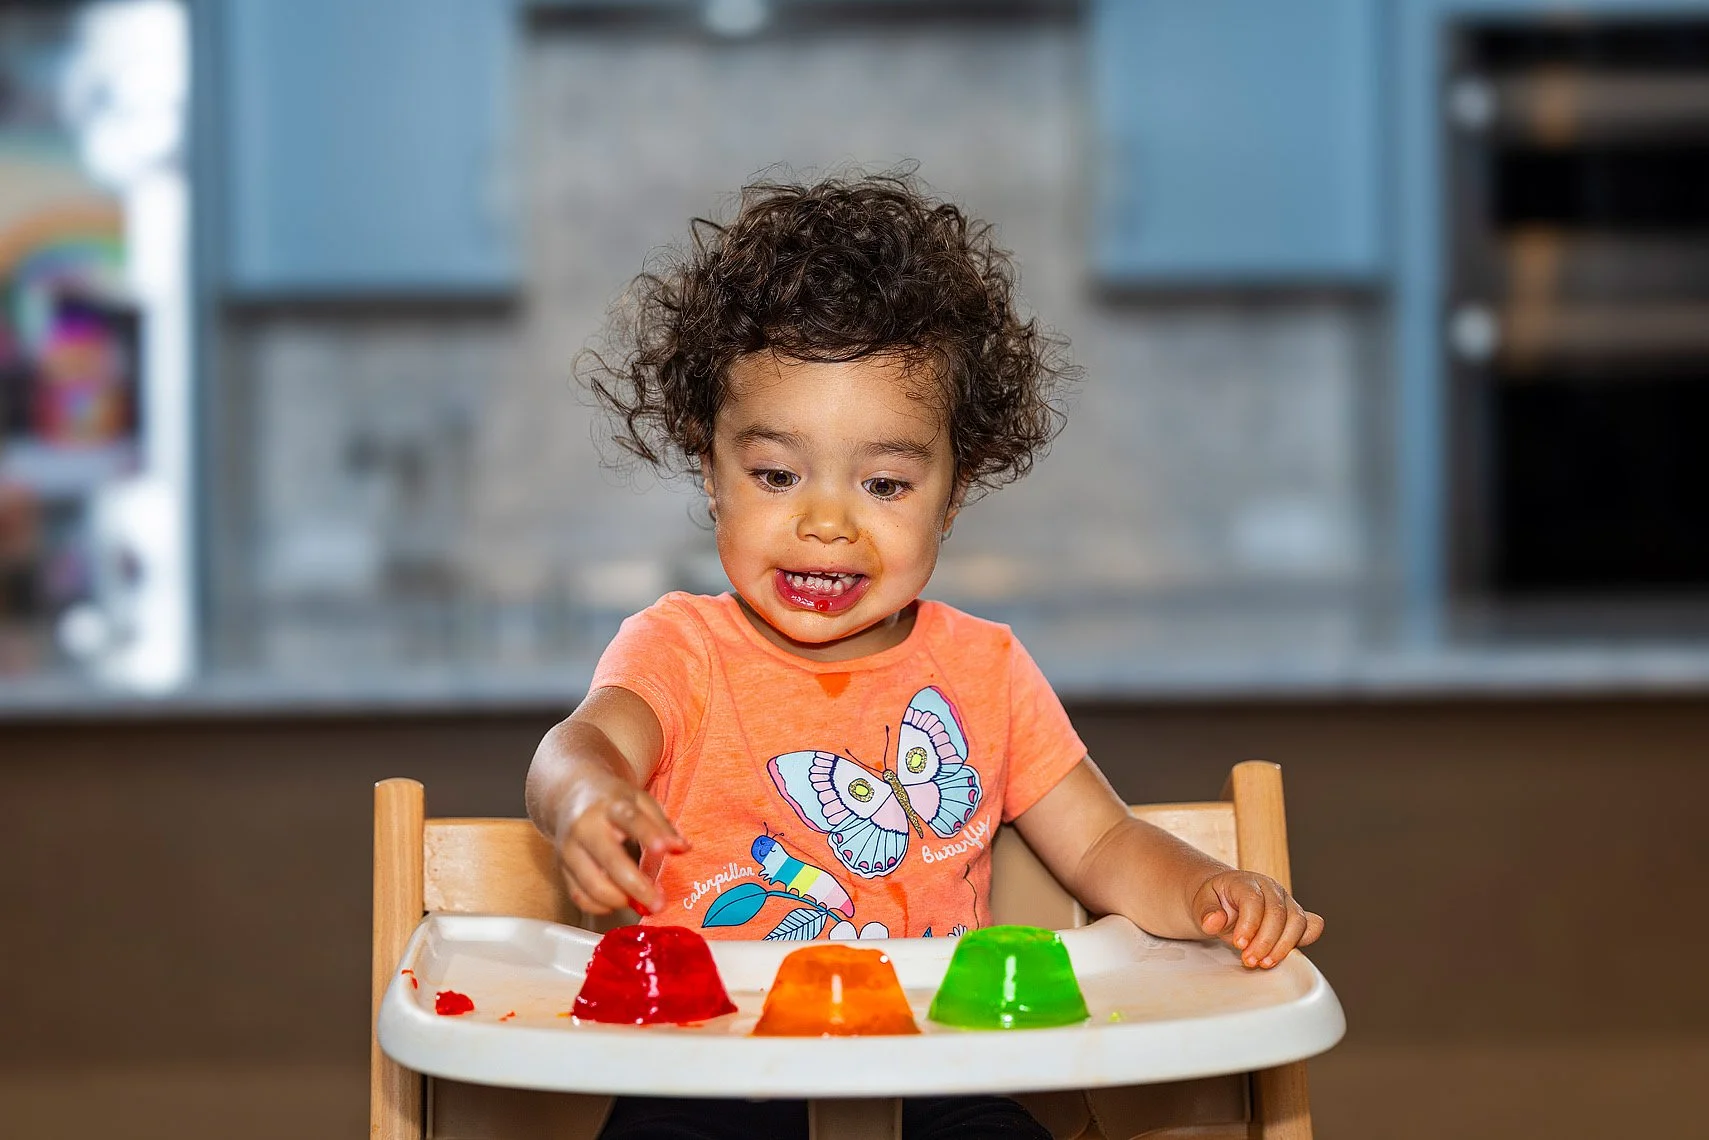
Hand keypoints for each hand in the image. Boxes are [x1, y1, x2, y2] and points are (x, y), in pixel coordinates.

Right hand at [549, 766, 686, 917]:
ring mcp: (570, 849)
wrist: (570, 795)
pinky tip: (617, 902)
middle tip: (658, 903)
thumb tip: (682, 848)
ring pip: (591, 884)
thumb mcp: (639, 801)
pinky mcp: (562, 868)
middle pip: (610, 860)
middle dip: (636, 886)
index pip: (629, 818)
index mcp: (610, 805)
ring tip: (640, 904)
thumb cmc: (612, 802)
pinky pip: (578, 896)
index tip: (663, 850)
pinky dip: (599, 906)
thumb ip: (662, 824)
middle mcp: (586, 827)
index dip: (647, 834)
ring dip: (619, 900)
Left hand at [1194, 870, 1323, 968]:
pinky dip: (1303, 942)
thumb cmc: (1215, 902)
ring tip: (1264, 963)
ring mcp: (1286, 901)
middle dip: (1265, 942)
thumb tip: (1213, 921)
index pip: (1254, 901)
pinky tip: (1283, 954)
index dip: (1249, 925)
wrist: (1224, 900)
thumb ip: (1206, 912)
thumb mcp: (1201, 903)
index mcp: (1246, 882)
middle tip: (1249, 960)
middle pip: (1278, 913)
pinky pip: (1311, 927)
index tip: (1239, 944)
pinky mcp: (1296, 916)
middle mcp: (1270, 889)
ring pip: (1298, 922)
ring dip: (1283, 947)